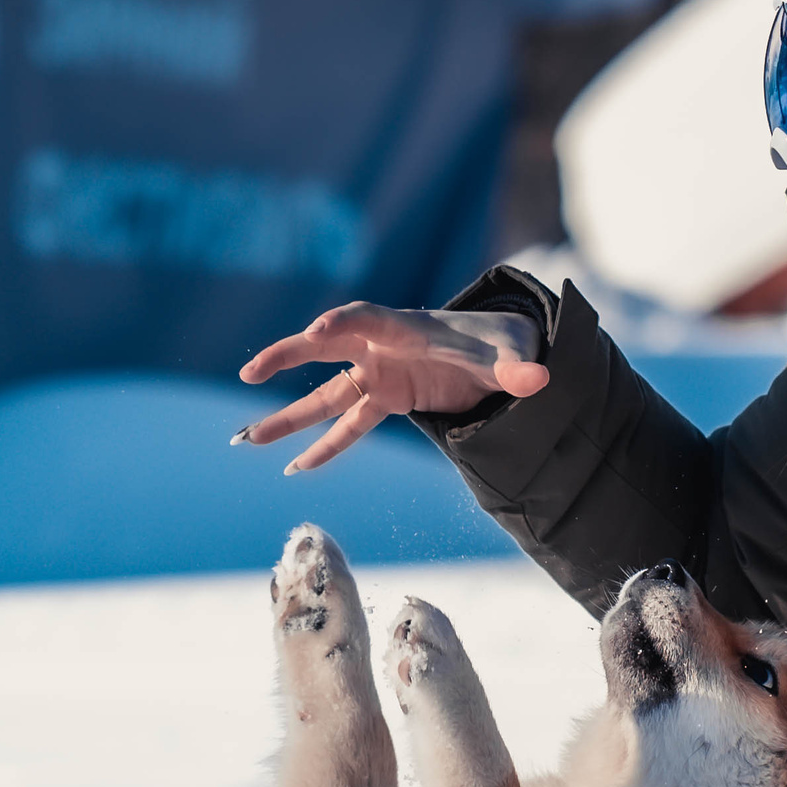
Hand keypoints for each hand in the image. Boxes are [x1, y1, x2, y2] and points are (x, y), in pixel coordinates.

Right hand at [232, 303, 549, 474]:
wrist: (502, 353)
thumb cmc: (503, 347)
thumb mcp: (515, 359)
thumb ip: (521, 369)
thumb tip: (539, 378)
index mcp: (408, 327)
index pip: (367, 319)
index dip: (342, 324)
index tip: (315, 332)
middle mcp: (384, 347)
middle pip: (328, 348)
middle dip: (288, 357)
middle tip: (250, 373)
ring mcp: (380, 373)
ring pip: (326, 395)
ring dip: (289, 418)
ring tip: (247, 439)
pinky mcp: (386, 397)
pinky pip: (348, 424)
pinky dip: (325, 446)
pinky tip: (296, 467)